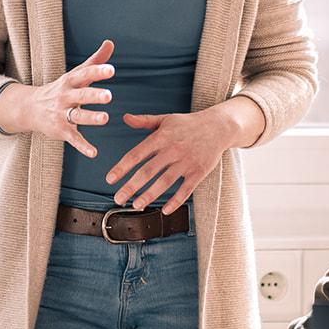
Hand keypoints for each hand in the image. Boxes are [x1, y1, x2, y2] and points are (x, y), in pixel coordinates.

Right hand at [0, 41, 114, 157]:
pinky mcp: (61, 130)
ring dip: (91, 118)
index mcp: (71, 81)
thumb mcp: (76, 74)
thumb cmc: (61, 89)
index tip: (112, 70)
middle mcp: (65, 96)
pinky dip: (82, 146)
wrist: (30, 108)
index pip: (85, 74)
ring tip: (106, 118)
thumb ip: (95, 60)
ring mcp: (62, 114)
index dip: (98, 72)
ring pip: (78, 116)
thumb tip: (110, 42)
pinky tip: (94, 153)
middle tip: (109, 95)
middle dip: (94, 95)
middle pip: (81, 95)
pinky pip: (73, 138)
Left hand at [106, 97, 262, 211]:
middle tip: (118, 198)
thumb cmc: (188, 124)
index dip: (122, 167)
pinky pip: (186, 189)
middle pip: (148, 171)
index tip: (109, 179)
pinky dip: (175, 201)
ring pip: (165, 182)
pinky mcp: (199, 171)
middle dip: (131, 186)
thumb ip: (144, 121)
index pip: (137, 154)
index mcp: (161, 137)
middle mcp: (173, 149)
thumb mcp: (166, 119)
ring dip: (149, 195)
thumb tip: (125, 118)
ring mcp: (187, 161)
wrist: (219, 126)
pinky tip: (164, 210)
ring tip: (136, 205)